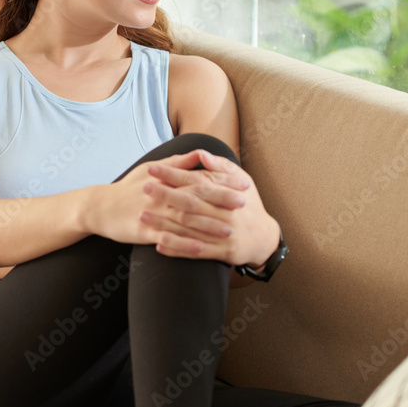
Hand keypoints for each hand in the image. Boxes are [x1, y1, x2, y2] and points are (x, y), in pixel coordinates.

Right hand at [89, 149, 247, 254]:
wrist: (100, 208)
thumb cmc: (128, 188)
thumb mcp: (150, 169)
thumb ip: (177, 163)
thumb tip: (200, 154)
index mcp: (166, 179)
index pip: (199, 178)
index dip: (222, 181)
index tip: (242, 184)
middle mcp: (161, 195)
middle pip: (196, 197)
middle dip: (221, 201)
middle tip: (244, 205)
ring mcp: (153, 214)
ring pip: (185, 220)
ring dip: (209, 225)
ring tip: (230, 230)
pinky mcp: (144, 232)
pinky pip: (168, 239)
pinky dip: (186, 244)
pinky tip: (202, 249)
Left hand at [140, 148, 279, 265]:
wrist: (265, 238)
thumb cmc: (249, 205)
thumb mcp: (242, 180)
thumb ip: (221, 167)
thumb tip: (201, 153)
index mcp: (228, 193)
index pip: (196, 181)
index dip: (173, 174)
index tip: (152, 169)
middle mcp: (225, 213)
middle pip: (190, 203)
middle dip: (165, 195)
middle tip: (143, 188)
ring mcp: (223, 234)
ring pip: (189, 228)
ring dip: (164, 222)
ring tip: (142, 216)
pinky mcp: (222, 252)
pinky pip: (195, 251)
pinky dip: (176, 248)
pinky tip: (158, 244)